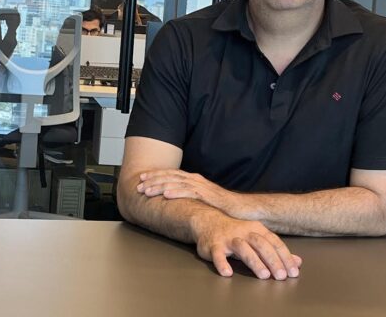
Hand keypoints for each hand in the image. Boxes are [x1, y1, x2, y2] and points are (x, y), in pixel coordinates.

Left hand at [137, 170, 253, 218]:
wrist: (246, 210)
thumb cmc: (226, 207)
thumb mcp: (205, 202)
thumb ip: (192, 200)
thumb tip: (178, 204)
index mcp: (195, 181)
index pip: (172, 175)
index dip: (156, 176)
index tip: (142, 179)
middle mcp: (197, 181)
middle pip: (171, 177)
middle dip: (154, 179)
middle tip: (139, 183)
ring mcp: (203, 187)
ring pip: (177, 183)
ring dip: (160, 185)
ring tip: (146, 189)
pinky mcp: (209, 196)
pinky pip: (190, 192)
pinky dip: (176, 192)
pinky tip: (166, 194)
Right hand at [191, 211, 301, 279]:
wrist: (208, 221)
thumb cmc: (236, 232)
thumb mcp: (257, 237)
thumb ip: (276, 251)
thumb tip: (298, 262)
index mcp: (257, 229)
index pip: (274, 242)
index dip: (285, 257)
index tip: (293, 272)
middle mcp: (244, 231)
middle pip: (261, 244)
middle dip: (273, 260)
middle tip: (281, 276)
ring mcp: (228, 238)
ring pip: (242, 248)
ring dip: (254, 261)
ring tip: (263, 275)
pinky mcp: (213, 245)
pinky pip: (218, 254)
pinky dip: (222, 263)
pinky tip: (228, 273)